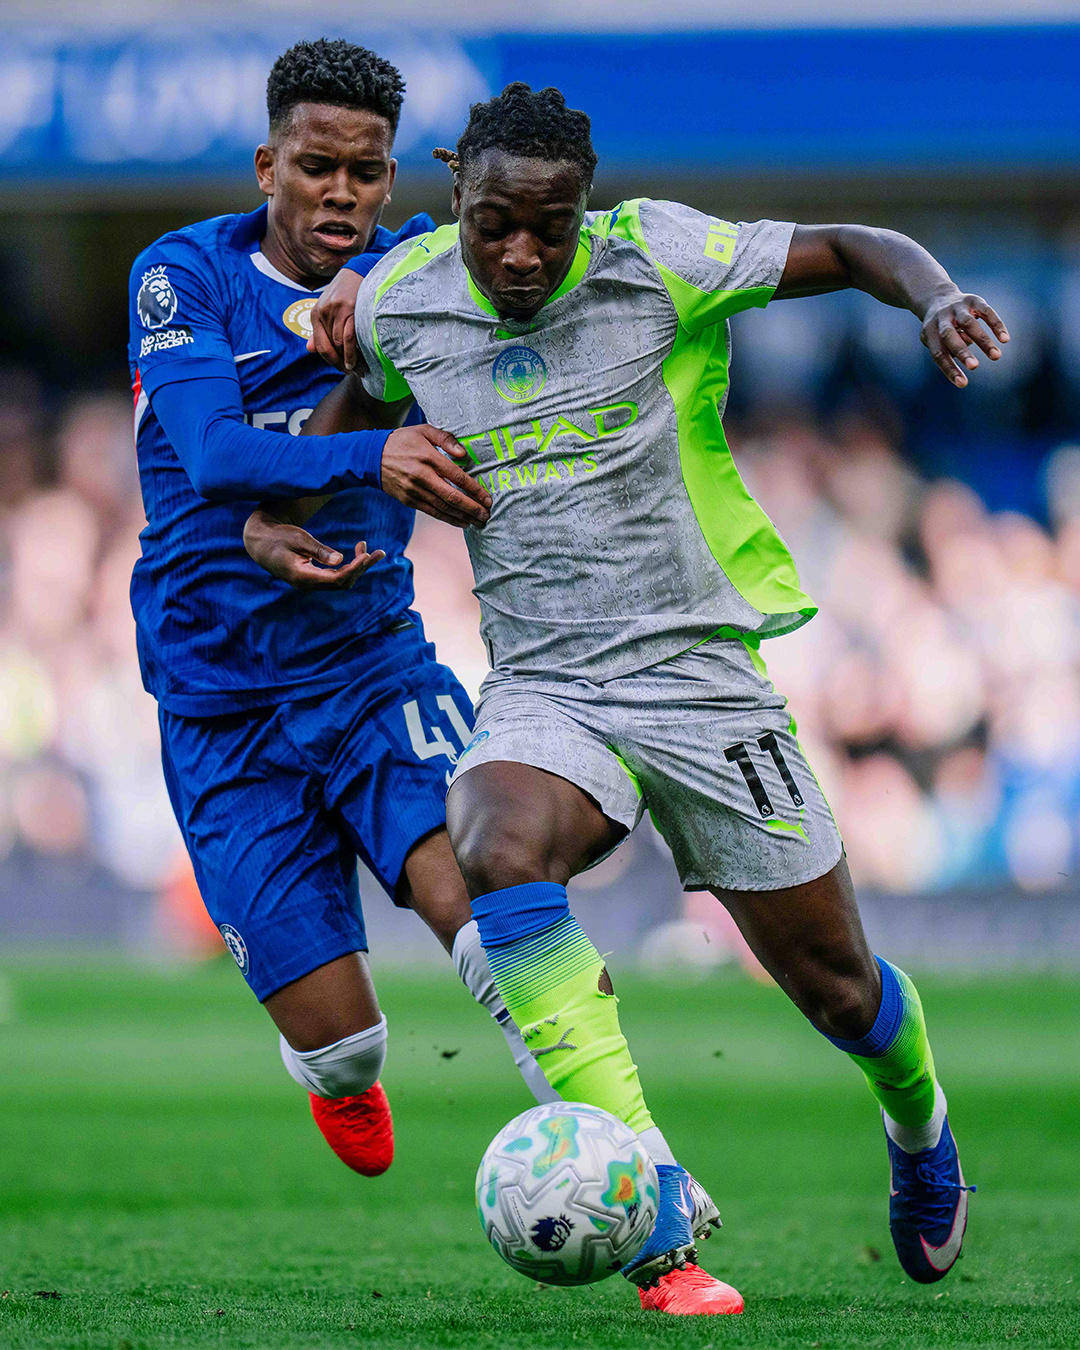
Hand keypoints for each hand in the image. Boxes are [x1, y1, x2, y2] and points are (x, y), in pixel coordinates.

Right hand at [243, 508, 383, 589]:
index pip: (336, 579)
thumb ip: (318, 550)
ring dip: (358, 567)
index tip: (367, 555)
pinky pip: (336, 576)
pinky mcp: (313, 578)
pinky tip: (359, 554)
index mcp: (303, 577)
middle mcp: (308, 584)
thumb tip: (340, 559)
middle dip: (362, 568)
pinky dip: (350, 566)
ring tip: (374, 551)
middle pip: (343, 582)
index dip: (355, 568)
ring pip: (342, 580)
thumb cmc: (278, 536)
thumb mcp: (298, 538)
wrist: (260, 542)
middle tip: (380, 552)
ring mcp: (311, 583)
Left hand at [307, 268, 362, 370]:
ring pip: (339, 344)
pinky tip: (358, 360)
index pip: (319, 345)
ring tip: (359, 367)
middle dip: (340, 363)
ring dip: (349, 359)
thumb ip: (320, 330)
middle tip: (352, 371)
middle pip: (329, 347)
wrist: (359, 271)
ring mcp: (335, 311)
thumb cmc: (346, 293)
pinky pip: (348, 337)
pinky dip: (352, 352)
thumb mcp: (329, 310)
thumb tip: (309, 349)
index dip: (331, 361)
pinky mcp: (349, 308)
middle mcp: (322, 312)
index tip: (342, 369)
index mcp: (315, 314)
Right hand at [381, 424, 491, 527]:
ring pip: (443, 508)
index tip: (487, 499)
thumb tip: (464, 454)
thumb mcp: (423, 431)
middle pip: (452, 497)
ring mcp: (414, 490)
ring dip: (462, 517)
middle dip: (472, 508)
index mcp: (428, 457)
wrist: (371, 456)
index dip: (474, 490)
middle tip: (486, 516)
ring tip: (477, 522)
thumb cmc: (402, 441)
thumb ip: (446, 438)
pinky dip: (448, 518)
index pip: (457, 477)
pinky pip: (432, 512)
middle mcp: (422, 476)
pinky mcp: (408, 500)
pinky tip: (461, 522)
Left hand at [920, 291, 1008, 387]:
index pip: (938, 353)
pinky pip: (986, 312)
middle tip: (974, 367)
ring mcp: (957, 308)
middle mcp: (942, 318)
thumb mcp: (935, 341)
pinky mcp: (973, 300)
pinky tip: (1005, 339)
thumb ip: (947, 349)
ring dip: (983, 341)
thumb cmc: (939, 330)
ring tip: (996, 357)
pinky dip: (996, 325)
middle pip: (949, 336)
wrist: (938, 299)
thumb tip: (966, 352)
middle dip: (962, 352)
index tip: (963, 384)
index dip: (950, 369)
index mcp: (929, 332)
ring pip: (969, 324)